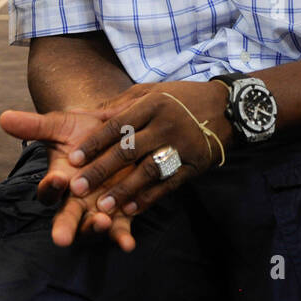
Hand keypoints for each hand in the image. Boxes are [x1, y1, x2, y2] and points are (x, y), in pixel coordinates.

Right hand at [0, 108, 135, 246]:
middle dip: (65, 228)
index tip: (56, 178)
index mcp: (58, 182)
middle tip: (62, 238)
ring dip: (96, 229)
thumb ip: (34, 125)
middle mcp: (76, 200)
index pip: (47, 191)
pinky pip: (120, 227)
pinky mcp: (122, 210)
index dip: (50, 187)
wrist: (112, 131)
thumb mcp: (58, 125)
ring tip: (102, 223)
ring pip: (93, 226)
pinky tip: (127, 242)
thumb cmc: (79, 130)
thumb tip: (4, 117)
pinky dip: (122, 235)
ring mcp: (98, 207)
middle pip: (66, 218)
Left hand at [66, 81, 231, 245]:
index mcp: (153, 103)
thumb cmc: (183, 98)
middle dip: (101, 171)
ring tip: (102, 207)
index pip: (117, 125)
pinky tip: (131, 210)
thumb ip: (120, 104)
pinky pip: (169, 184)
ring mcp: (182, 146)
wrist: (228, 108)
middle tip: (78, 188)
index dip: (94, 143)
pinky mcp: (194, 165)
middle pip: (128, 150)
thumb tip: (88, 114)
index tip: (73, 159)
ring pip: (148, 171)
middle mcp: (166, 125)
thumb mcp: (152, 91)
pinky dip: (149, 198)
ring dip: (124, 190)